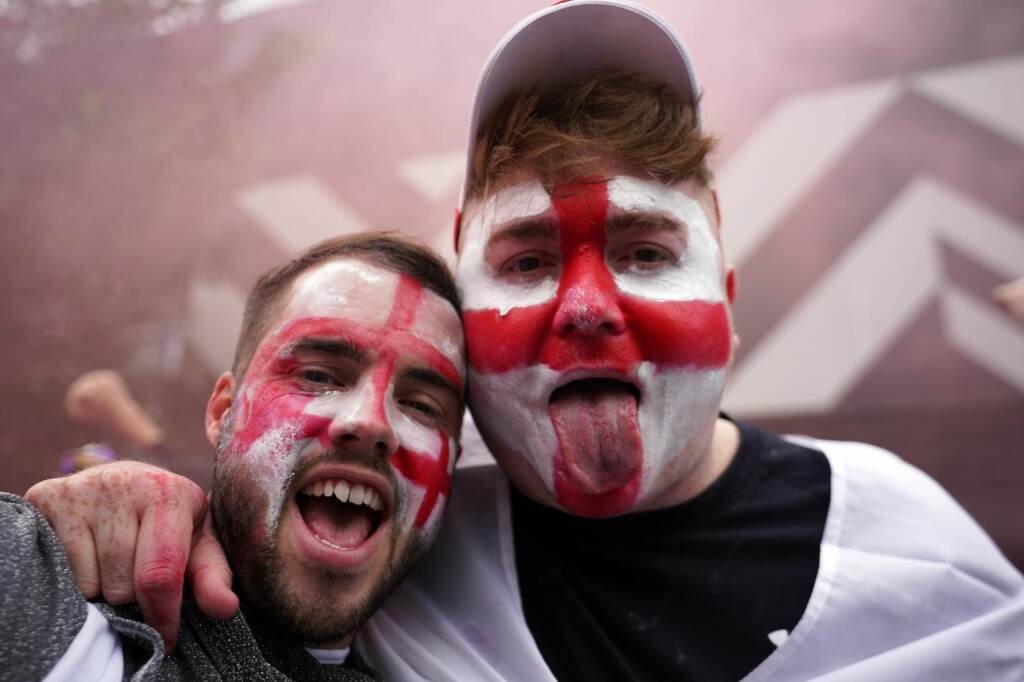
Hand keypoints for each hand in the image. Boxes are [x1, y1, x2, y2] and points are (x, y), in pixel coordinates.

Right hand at [25, 461, 238, 650]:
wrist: (125, 482)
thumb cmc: (168, 524)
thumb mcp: (199, 545)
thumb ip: (213, 577)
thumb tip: (225, 608)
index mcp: (169, 493)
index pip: (159, 574)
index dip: (162, 615)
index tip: (166, 638)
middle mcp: (124, 483)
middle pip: (121, 586)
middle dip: (131, 595)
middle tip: (137, 572)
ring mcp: (81, 489)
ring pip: (88, 583)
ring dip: (101, 588)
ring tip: (112, 561)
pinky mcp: (45, 497)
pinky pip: (58, 570)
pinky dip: (72, 576)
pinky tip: (86, 553)